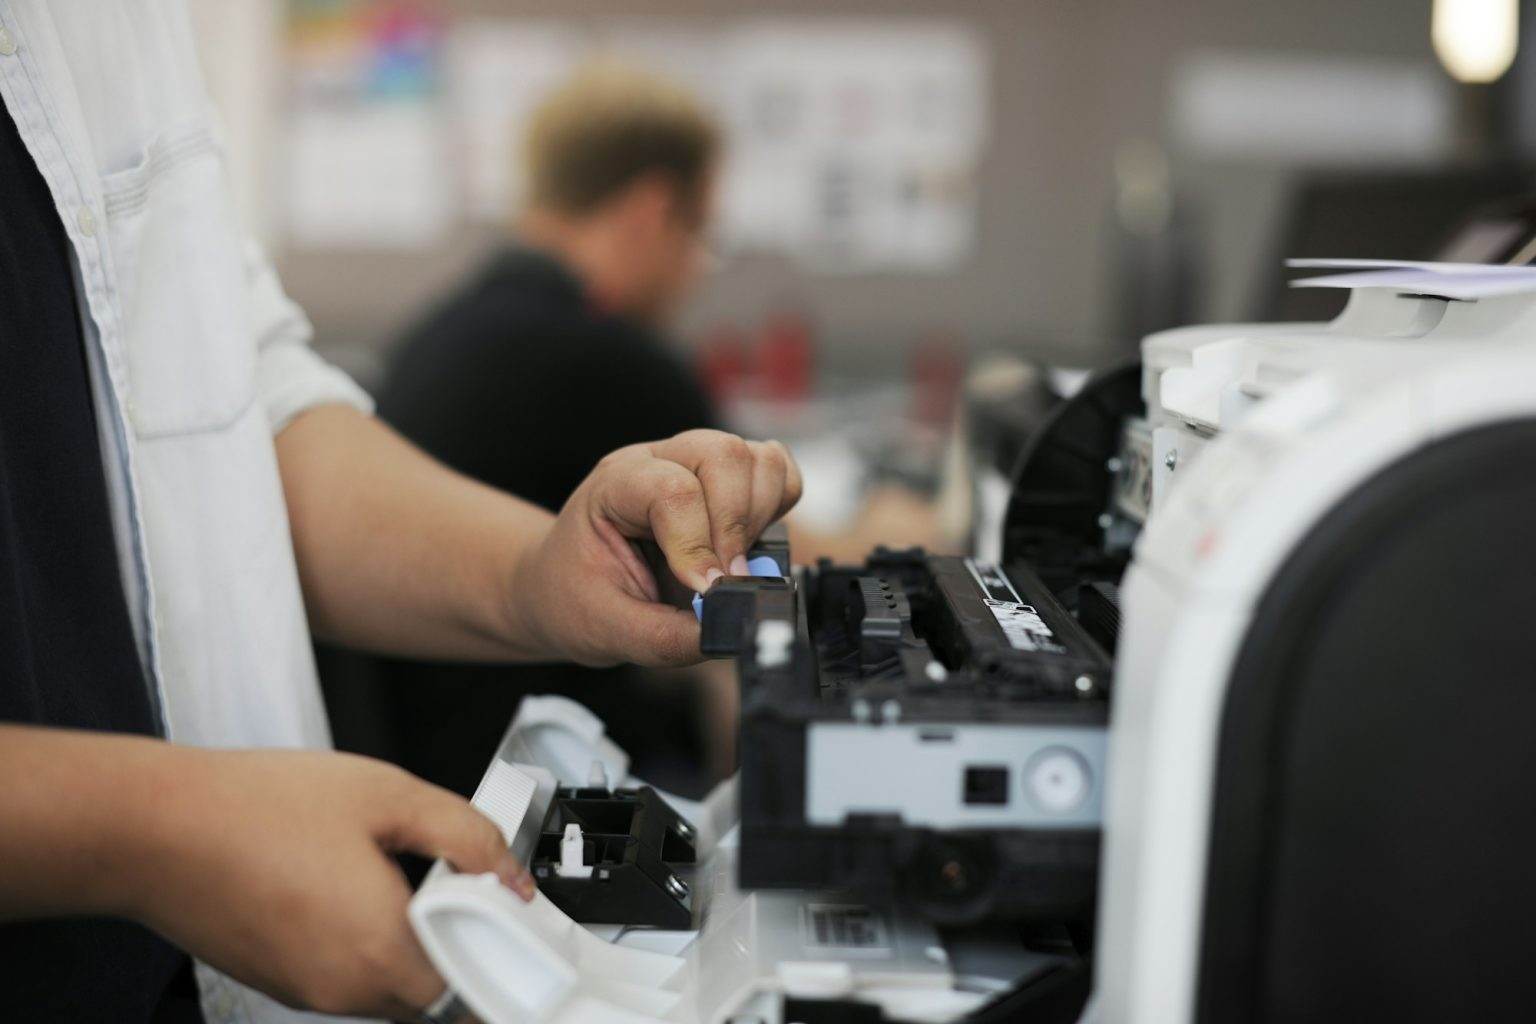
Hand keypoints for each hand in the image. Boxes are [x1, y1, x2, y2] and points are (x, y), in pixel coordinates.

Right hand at [125, 748, 531, 1017]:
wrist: (155, 827)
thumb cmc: (257, 808)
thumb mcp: (389, 795)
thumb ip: (466, 836)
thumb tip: (511, 875)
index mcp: (381, 949)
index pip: (473, 987)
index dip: (499, 946)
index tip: (505, 910)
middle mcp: (345, 988)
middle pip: (435, 993)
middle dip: (457, 943)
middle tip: (458, 884)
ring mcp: (308, 992)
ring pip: (390, 988)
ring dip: (410, 943)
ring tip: (394, 874)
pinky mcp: (280, 982)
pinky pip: (346, 978)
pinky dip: (365, 944)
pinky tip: (349, 887)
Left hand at [510, 429, 801, 665]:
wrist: (566, 587)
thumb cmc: (578, 599)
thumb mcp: (607, 629)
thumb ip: (667, 637)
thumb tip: (727, 635)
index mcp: (616, 485)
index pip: (670, 490)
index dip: (697, 543)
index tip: (706, 590)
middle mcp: (660, 460)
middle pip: (723, 455)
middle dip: (734, 523)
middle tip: (725, 579)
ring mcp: (698, 464)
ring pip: (758, 460)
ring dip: (759, 515)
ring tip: (733, 563)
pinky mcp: (731, 482)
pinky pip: (777, 473)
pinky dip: (777, 507)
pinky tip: (748, 545)